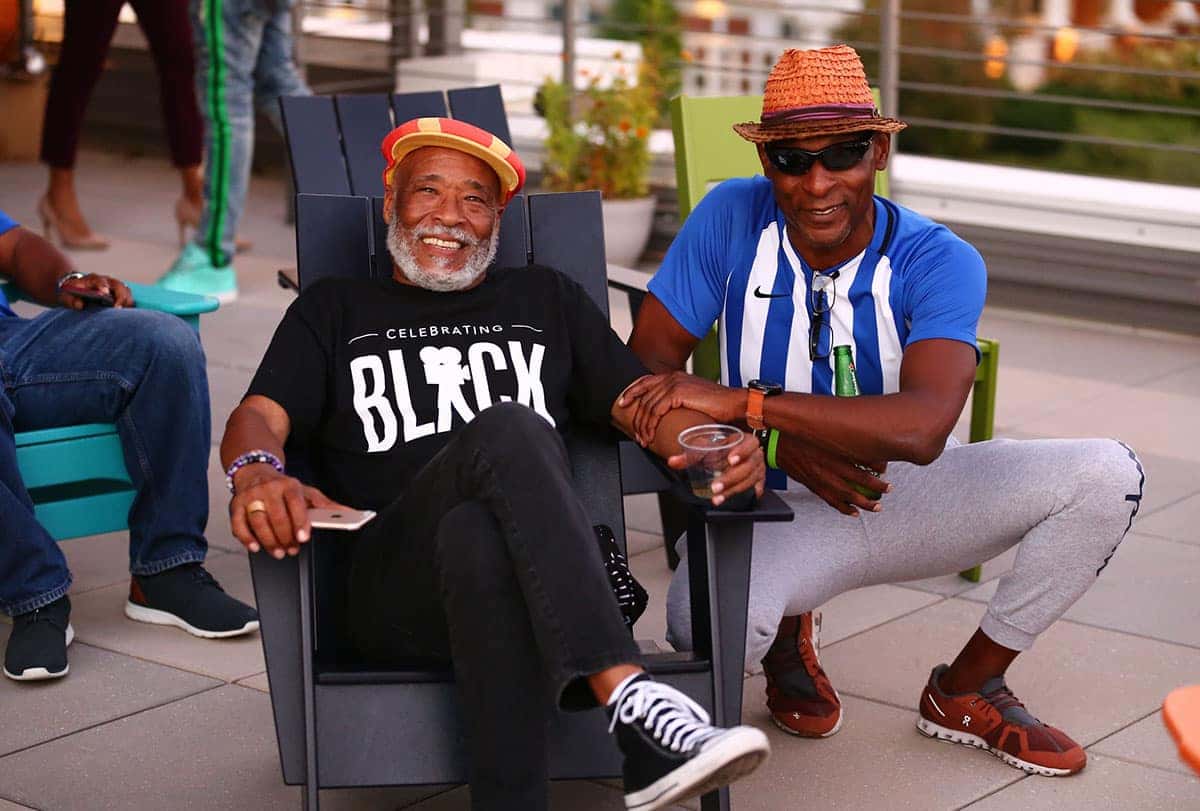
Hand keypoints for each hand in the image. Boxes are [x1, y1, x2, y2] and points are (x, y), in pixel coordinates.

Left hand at [57, 273, 132, 308]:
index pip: (100, 281)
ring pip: (127, 292)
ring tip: (124, 314)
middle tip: (118, 309)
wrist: (79, 288)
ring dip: (127, 303)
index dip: (103, 286)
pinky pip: (130, 298)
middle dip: (120, 297)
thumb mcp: (66, 295)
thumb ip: (70, 300)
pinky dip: (129, 306)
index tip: (105, 293)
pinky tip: (127, 315)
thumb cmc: (72, 293)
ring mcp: (116, 287)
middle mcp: (107, 281)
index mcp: (93, 279)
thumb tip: (80, 305)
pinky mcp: (122, 293)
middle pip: (119, 286)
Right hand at [228, 463, 349, 558]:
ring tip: (279, 552)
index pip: (295, 504)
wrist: (256, 471)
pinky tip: (256, 547)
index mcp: (289, 485)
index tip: (303, 538)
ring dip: (269, 541)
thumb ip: (325, 504)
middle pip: (277, 516)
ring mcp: (251, 497)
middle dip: (286, 537)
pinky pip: (238, 524)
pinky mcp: (235, 505)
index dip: (299, 522)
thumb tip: (349, 512)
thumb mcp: (306, 491)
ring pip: (258, 521)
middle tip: (292, 550)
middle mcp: (269, 489)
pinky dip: (246, 538)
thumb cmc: (283, 487)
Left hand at [619, 372, 745, 445]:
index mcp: (675, 377)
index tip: (622, 403)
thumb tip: (668, 413)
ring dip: (643, 425)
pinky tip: (651, 435)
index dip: (632, 393)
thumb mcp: (694, 401)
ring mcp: (674, 383)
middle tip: (637, 434)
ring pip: (648, 406)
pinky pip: (655, 411)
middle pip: (643, 396)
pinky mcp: (677, 393)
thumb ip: (679, 402)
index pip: (645, 382)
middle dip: (637, 418)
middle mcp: (672, 377)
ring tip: (644, 440)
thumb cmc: (719, 406)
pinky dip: (650, 425)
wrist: (735, 404)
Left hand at [666, 432, 764, 506]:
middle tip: (715, 487)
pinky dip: (748, 494)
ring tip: (718, 497)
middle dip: (730, 478)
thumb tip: (672, 462)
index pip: (749, 444)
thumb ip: (688, 456)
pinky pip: (756, 489)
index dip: (741, 452)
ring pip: (750, 480)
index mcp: (745, 440)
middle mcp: (755, 454)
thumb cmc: (720, 450)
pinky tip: (736, 498)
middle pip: (747, 467)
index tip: (730, 460)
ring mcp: (759, 468)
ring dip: (733, 490)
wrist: (728, 454)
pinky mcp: (759, 481)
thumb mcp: (706, 449)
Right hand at [774, 434, 889, 515]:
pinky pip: (830, 501)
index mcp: (832, 453)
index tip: (885, 474)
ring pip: (845, 496)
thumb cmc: (801, 435)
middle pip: (856, 483)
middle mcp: (827, 469)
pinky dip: (844, 508)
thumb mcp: (824, 433)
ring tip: (875, 507)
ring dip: (862, 503)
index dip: (876, 471)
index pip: (860, 466)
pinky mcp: (813, 486)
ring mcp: (819, 480)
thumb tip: (865, 440)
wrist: (777, 444)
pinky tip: (853, 512)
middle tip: (886, 491)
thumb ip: (844, 439)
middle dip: (874, 490)